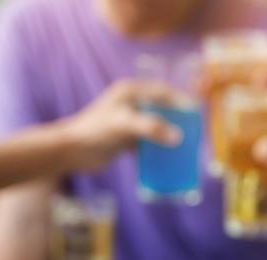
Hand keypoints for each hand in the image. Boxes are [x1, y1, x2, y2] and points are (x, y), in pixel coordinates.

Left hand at [59, 79, 182, 170]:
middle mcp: (129, 105)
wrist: (71, 151)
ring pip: (155, 127)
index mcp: (129, 92)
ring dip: (169, 136)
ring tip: (185, 147)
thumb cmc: (94, 131)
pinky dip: (158, 150)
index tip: (196, 113)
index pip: (162, 92)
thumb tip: (179, 137)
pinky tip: (168, 159)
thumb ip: (151, 129)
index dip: (180, 101)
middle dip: (178, 120)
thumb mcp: (124, 125)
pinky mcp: (124, 140)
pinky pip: (147, 143)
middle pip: (161, 110)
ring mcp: (127, 123)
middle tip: (194, 132)